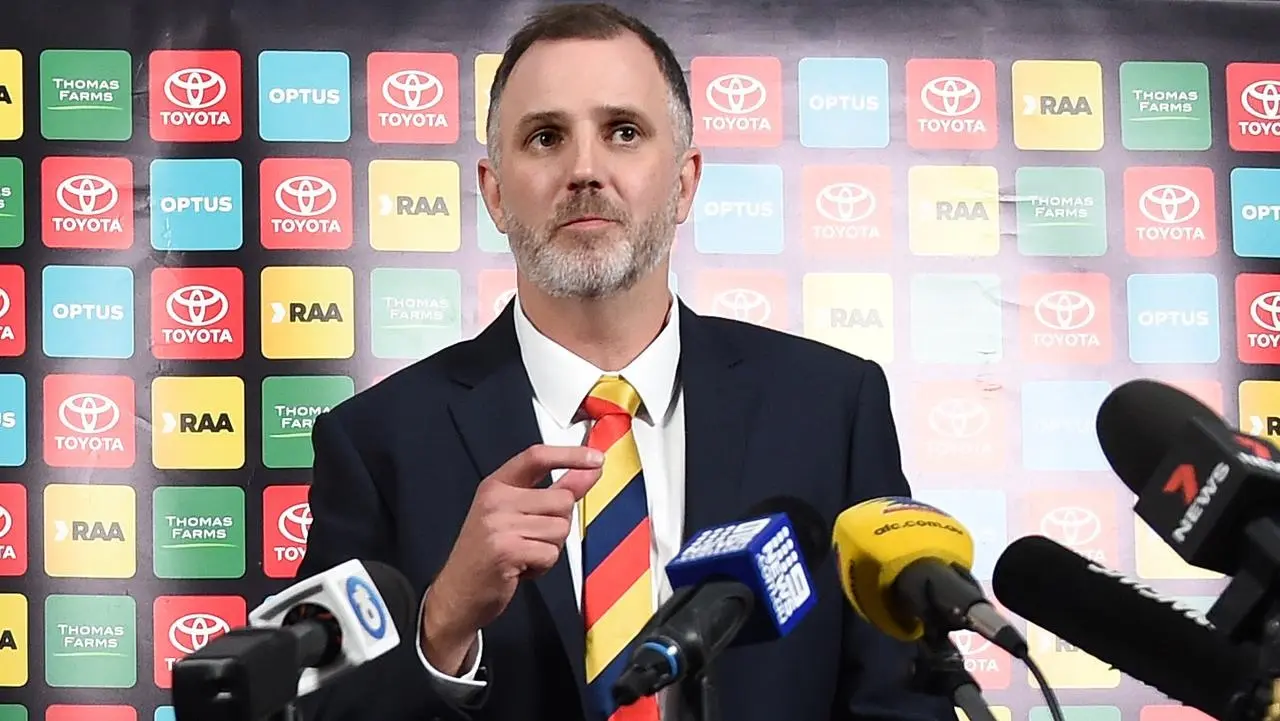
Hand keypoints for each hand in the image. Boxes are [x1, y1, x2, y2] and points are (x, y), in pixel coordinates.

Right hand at [421, 444, 603, 672]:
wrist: (456, 594)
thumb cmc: (488, 554)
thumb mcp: (517, 514)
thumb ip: (556, 490)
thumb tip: (589, 470)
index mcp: (497, 485)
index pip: (537, 456)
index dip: (571, 455)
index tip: (596, 458)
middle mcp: (496, 499)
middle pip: (562, 499)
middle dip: (559, 524)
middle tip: (531, 539)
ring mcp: (499, 524)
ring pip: (560, 528)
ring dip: (550, 548)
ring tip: (524, 554)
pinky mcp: (506, 550)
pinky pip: (550, 553)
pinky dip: (543, 566)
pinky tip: (521, 568)